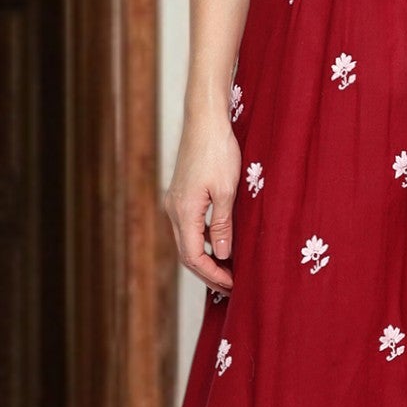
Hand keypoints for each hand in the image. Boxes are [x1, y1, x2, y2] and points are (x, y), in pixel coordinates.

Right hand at [164, 109, 240, 292]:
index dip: (213, 274)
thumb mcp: (227, 191)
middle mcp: (173, 210)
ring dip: (206, 259)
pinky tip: (220, 245)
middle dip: (208, 272)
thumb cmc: (218, 151)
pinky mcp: (180, 195)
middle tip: (231, 286)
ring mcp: (174, 202)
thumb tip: (224, 255)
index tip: (233, 284)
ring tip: (227, 271)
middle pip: (187, 254)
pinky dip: (203, 242)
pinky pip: (189, 227)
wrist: (205, 120)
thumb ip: (223, 226)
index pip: (194, 257)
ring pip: (187, 241)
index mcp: (183, 212)